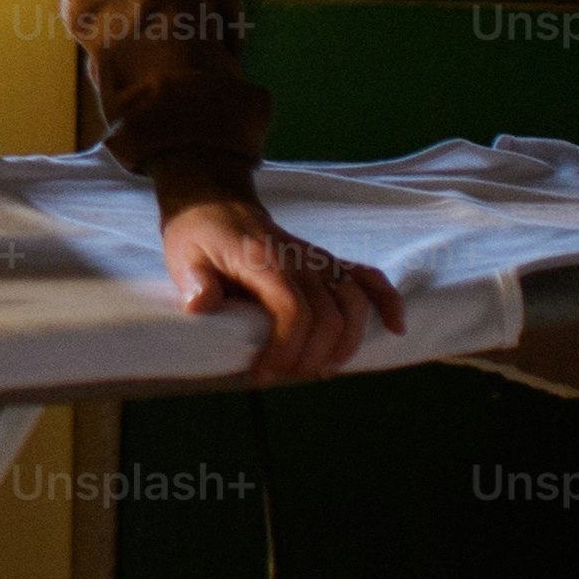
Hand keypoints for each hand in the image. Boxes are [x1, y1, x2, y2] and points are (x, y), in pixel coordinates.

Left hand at [158, 198, 401, 385]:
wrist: (214, 203)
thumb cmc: (198, 236)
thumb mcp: (183, 257)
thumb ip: (194, 282)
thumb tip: (200, 304)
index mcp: (266, 260)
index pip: (295, 312)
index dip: (287, 350)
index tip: (263, 374)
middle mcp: (301, 259)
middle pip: (329, 316)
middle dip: (311, 356)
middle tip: (285, 375)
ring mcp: (319, 259)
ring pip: (355, 303)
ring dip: (346, 343)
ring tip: (321, 369)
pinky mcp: (328, 262)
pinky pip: (368, 277)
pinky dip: (388, 301)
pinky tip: (395, 327)